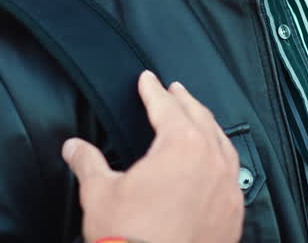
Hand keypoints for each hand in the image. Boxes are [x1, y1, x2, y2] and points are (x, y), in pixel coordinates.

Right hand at [61, 70, 243, 242]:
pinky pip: (232, 176)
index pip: (165, 107)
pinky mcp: (233, 215)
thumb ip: (88, 163)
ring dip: (208, 127)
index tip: (148, 80)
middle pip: (200, 119)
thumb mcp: (100, 193)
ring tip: (198, 119)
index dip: (153, 91)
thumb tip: (74, 148)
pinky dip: (222, 161)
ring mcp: (227, 189)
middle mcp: (212, 162)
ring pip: (223, 145)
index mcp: (181, 147)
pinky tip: (215, 165)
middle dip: (184, 101)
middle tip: (174, 90)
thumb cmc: (130, 239)